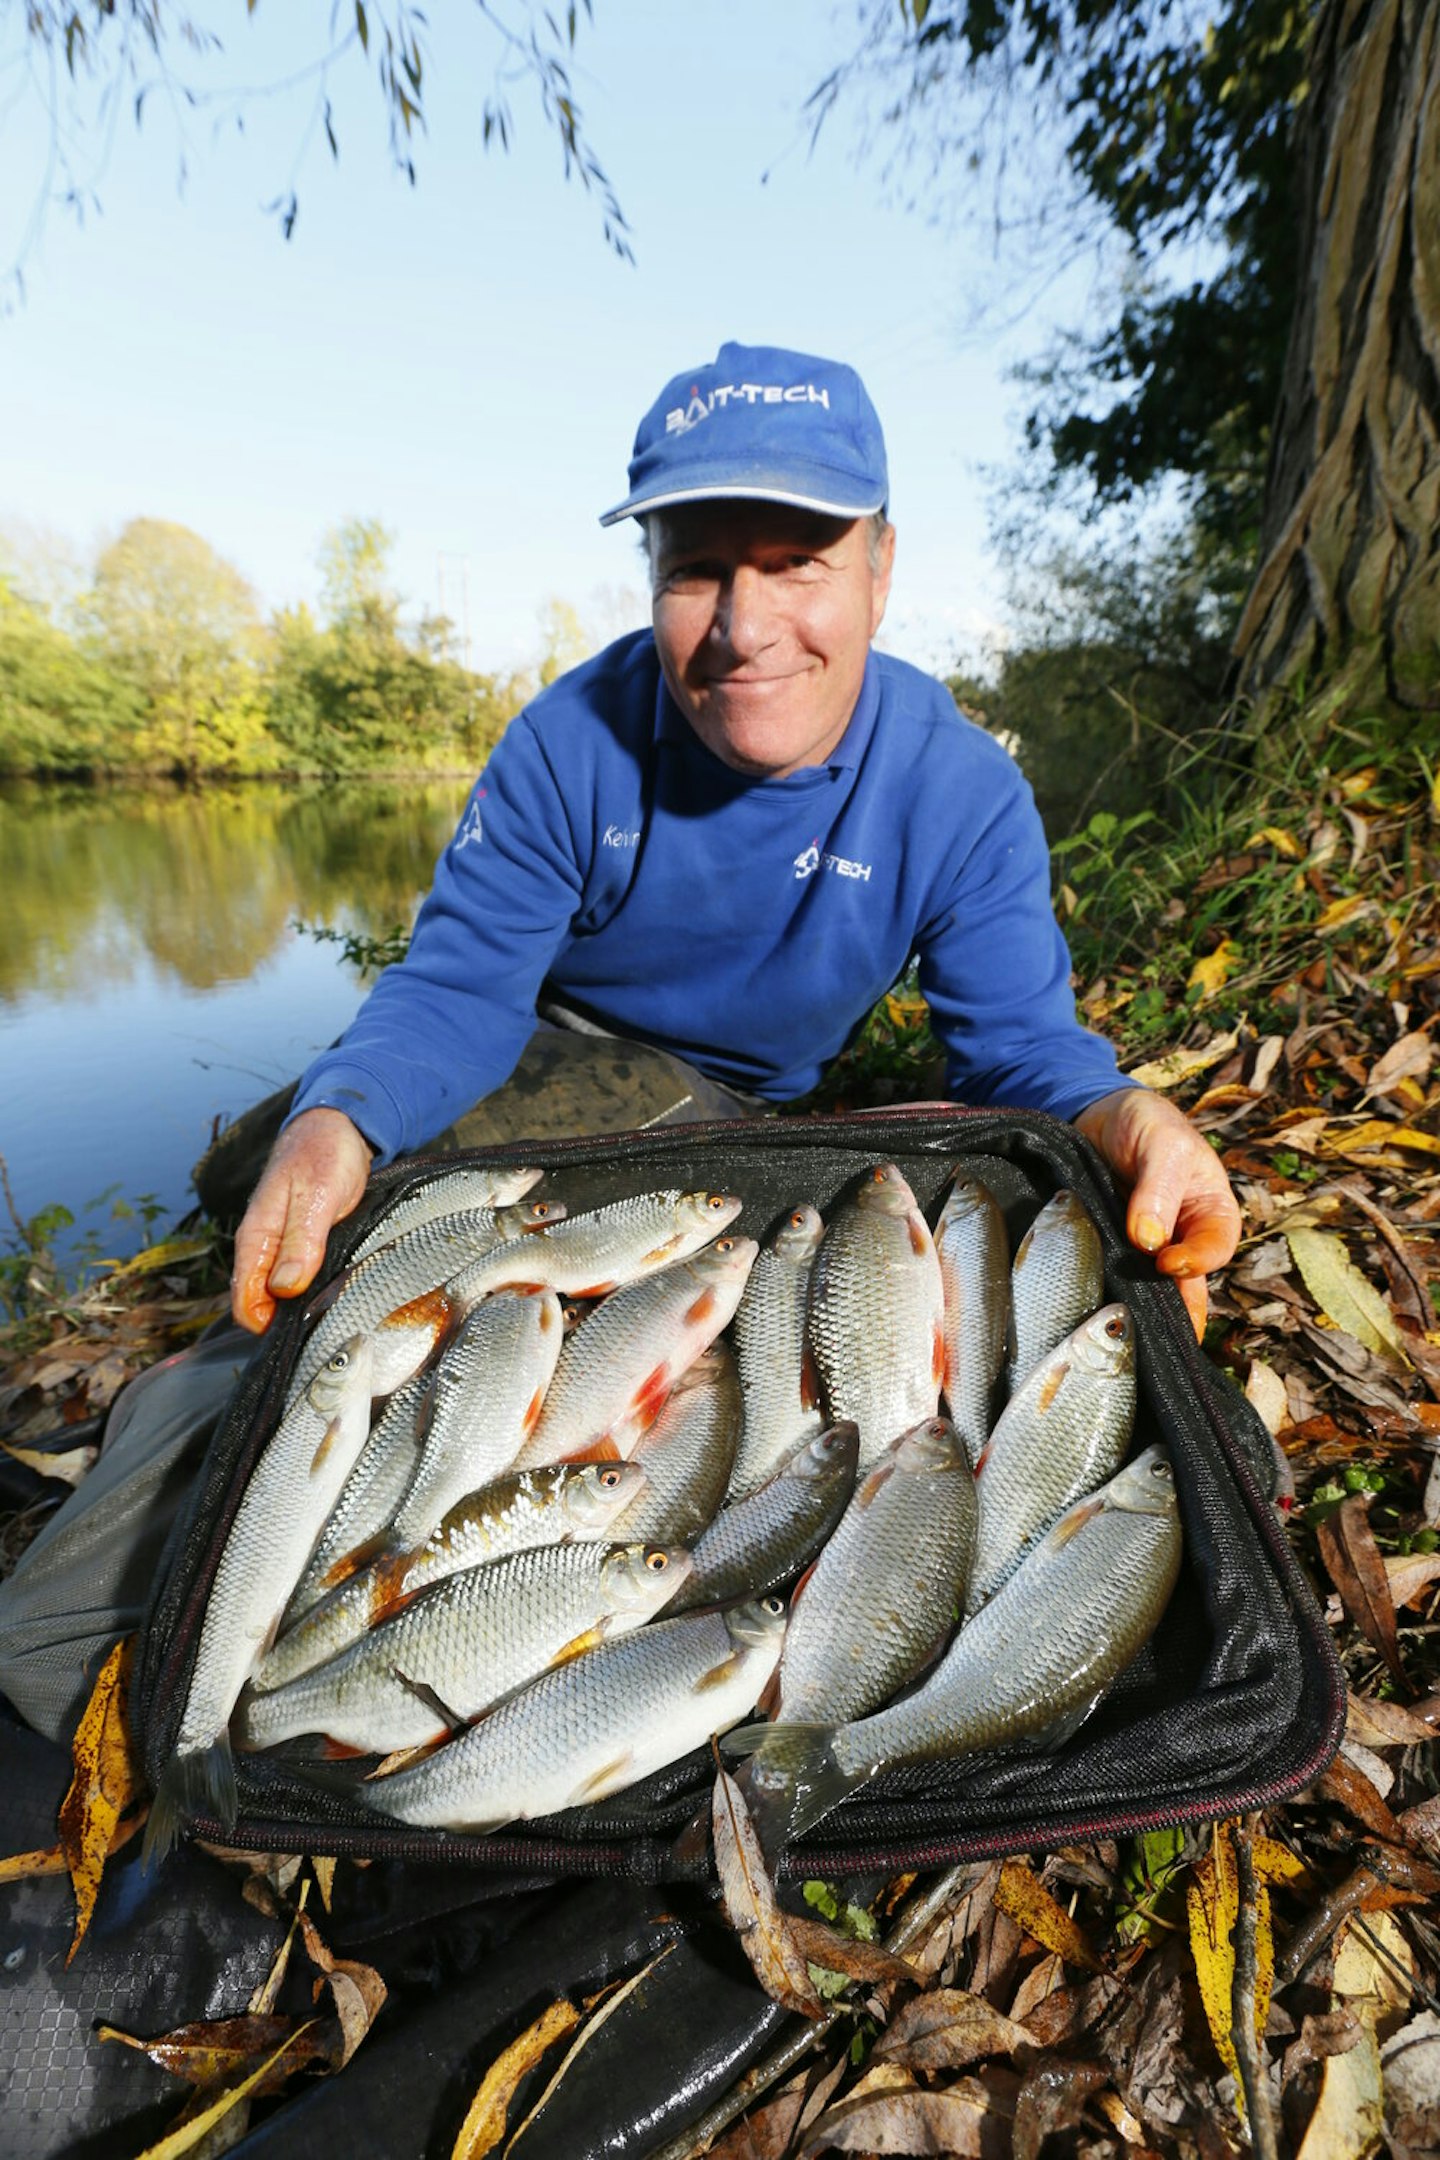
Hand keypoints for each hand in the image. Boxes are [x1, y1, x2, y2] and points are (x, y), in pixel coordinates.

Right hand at [231, 1108, 373, 1333]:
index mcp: (256, 1236)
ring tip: (335, 1311)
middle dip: (287, 1321)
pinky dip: (315, 1289)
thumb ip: (300, 1241)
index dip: (266, 1324)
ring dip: (303, 1306)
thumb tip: (284, 1288)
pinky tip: (337, 1292)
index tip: (301, 1330)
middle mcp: (264, 1246)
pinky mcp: (303, 1245)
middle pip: (263, 1304)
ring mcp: (283, 1246)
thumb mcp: (316, 1196)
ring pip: (283, 1293)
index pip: (244, 1300)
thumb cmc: (324, 1154)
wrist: (338, 1127)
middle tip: (326, 1324)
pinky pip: (301, 1278)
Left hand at [1073, 1087, 1240, 1339]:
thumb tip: (1149, 1241)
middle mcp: (1182, 1237)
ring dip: (1135, 1305)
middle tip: (1150, 1331)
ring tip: (1119, 1328)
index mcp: (1211, 1212)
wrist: (1098, 1115)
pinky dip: (1104, 1288)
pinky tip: (1090, 1308)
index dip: (1195, 1261)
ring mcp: (1145, 1248)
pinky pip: (1111, 1274)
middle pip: (1184, 1282)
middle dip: (1170, 1308)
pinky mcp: (1110, 1249)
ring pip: (1147, 1286)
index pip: (1215, 1248)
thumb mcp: (1162, 1144)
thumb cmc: (1146, 1123)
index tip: (1165, 1262)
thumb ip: (1158, 1188)